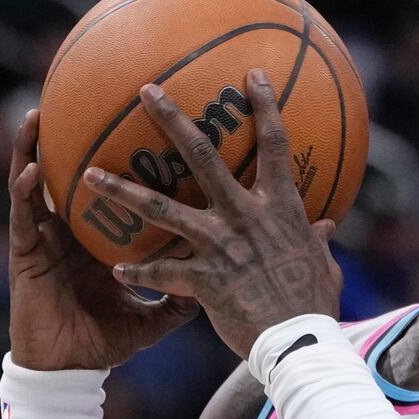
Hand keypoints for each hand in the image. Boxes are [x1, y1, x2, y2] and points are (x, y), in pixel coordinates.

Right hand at [9, 109, 198, 369]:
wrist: (67, 373)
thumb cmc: (105, 342)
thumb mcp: (154, 316)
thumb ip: (183, 294)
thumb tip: (220, 280)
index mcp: (103, 239)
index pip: (119, 193)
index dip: (126, 163)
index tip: (145, 130)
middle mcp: (75, 231)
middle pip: (81, 174)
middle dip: (84, 139)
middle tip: (87, 110)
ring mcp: (49, 239)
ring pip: (41, 184)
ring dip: (36, 149)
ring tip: (38, 115)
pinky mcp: (27, 255)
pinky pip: (23, 216)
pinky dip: (24, 191)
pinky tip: (30, 169)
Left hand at [81, 70, 342, 359]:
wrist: (298, 343)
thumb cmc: (315, 305)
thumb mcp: (324, 266)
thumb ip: (319, 242)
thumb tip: (328, 228)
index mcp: (280, 208)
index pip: (274, 145)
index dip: (264, 106)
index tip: (251, 75)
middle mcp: (245, 216)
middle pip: (202, 156)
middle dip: (171, 119)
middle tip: (145, 90)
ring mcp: (220, 245)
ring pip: (161, 208)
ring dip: (122, 190)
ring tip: (89, 175)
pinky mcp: (202, 279)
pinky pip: (161, 270)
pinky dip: (139, 271)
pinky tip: (117, 269)